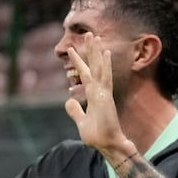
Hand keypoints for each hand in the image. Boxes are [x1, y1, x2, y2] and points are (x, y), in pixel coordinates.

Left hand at [63, 38, 131, 157]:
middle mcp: (99, 90)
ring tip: (95, 36)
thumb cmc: (97, 135)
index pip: (85, 74)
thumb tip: (69, 100)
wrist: (108, 144)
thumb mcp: (81, 121)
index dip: (79, 62)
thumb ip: (76, 111)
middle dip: (90, 50)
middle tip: (89, 33)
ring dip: (97, 52)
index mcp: (92, 95)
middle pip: (93, 66)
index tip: (74, 49)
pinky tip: (106, 53)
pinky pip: (105, 78)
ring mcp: (103, 92)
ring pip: (99, 68)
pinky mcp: (106, 97)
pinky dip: (105, 65)